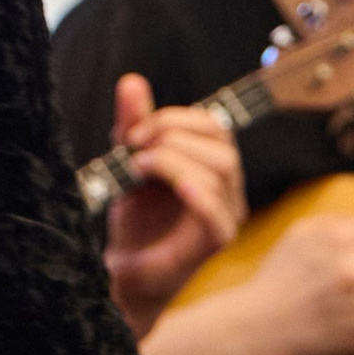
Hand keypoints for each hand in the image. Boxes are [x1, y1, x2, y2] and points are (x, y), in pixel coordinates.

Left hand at [101, 74, 246, 339]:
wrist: (125, 273)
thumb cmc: (136, 221)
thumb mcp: (129, 163)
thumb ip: (134, 125)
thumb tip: (132, 81)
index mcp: (213, 167)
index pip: (215, 126)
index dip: (176, 118)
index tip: (135, 129)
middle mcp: (228, 191)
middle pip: (222, 144)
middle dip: (173, 134)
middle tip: (133, 147)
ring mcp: (225, 217)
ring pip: (221, 170)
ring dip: (174, 158)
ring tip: (138, 168)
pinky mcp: (213, 244)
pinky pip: (217, 214)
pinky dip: (197, 194)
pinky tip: (174, 187)